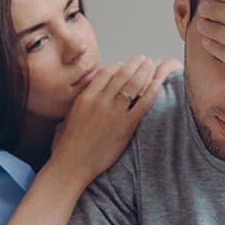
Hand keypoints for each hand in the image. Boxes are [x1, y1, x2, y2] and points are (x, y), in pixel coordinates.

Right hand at [51, 56, 178, 181]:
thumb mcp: (66, 118)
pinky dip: (152, 91)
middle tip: (143, 59)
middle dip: (134, 64)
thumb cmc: (66, 146)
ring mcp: (114, 113)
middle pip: (122, 75)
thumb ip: (78, 105)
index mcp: (85, 97)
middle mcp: (100, 101)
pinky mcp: (126, 126)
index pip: (105, 73)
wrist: (72, 165)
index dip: (117, 66)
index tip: (124, 65)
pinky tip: (158, 83)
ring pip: (133, 85)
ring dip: (144, 72)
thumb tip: (82, 100)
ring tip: (152, 65)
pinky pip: (143, 103)